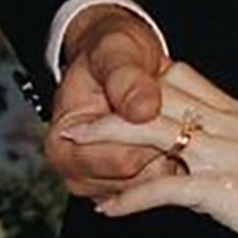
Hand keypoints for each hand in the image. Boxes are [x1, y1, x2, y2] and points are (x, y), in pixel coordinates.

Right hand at [45, 8, 172, 201]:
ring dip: (170, 153)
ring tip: (168, 119)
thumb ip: (125, 78)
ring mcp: (101, 183)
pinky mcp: (124, 186)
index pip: (122, 160)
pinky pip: (160, 186)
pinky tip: (172, 134)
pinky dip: (174, 161)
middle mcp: (76, 170)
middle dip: (163, 145)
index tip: (164, 107)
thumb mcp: (117, 51)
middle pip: (139, 178)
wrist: (119, 58)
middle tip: (172, 110)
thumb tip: (142, 110)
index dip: (152, 136)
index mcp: (63, 142)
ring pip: (154, 185)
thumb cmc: (111, 54)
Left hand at [62, 60, 237, 237]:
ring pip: (151, 131)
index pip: (184, 78)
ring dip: (104, 137)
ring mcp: (225, 155)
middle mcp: (230, 126)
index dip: (141, 80)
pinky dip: (129, 198)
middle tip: (71, 113)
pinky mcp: (221, 190)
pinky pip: (162, 188)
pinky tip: (108, 208)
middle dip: (109, 102)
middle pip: (158, 97)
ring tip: (70, 144)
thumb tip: (197, 175)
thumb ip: (231, 158)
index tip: (108, 92)